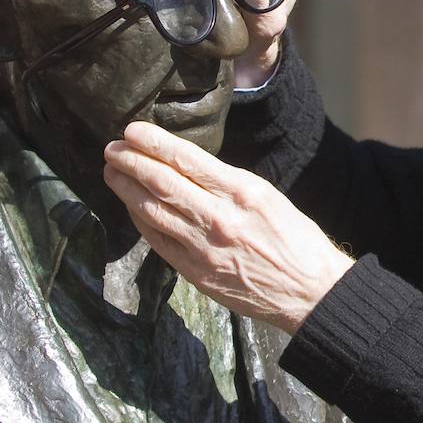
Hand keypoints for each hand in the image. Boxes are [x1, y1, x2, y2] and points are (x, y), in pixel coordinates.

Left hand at [103, 120, 351, 331]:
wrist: (310, 291)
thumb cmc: (295, 239)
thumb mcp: (267, 196)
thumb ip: (228, 183)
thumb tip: (189, 168)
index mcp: (242, 192)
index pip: (187, 160)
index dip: (154, 143)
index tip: (132, 130)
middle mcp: (219, 218)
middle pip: (162, 183)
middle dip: (131, 161)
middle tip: (112, 148)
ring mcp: (204, 248)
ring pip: (153, 211)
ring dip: (126, 189)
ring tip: (112, 172)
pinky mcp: (196, 273)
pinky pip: (159, 241)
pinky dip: (141, 220)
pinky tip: (130, 206)